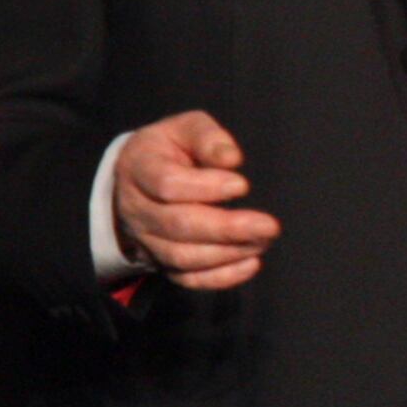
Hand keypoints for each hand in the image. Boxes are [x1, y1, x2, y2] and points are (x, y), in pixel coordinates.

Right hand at [113, 111, 280, 290]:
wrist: (138, 179)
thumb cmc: (171, 149)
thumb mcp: (184, 128)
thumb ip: (207, 137)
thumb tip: (231, 158)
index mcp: (140, 169)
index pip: (168, 185)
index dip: (206, 187)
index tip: (243, 184)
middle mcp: (137, 208)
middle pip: (178, 225)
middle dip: (227, 228)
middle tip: (268, 226)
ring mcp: (146, 239)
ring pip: (182, 256)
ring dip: (228, 252)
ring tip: (263, 240)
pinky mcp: (160, 261)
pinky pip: (186, 278)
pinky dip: (220, 277)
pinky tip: (251, 263)